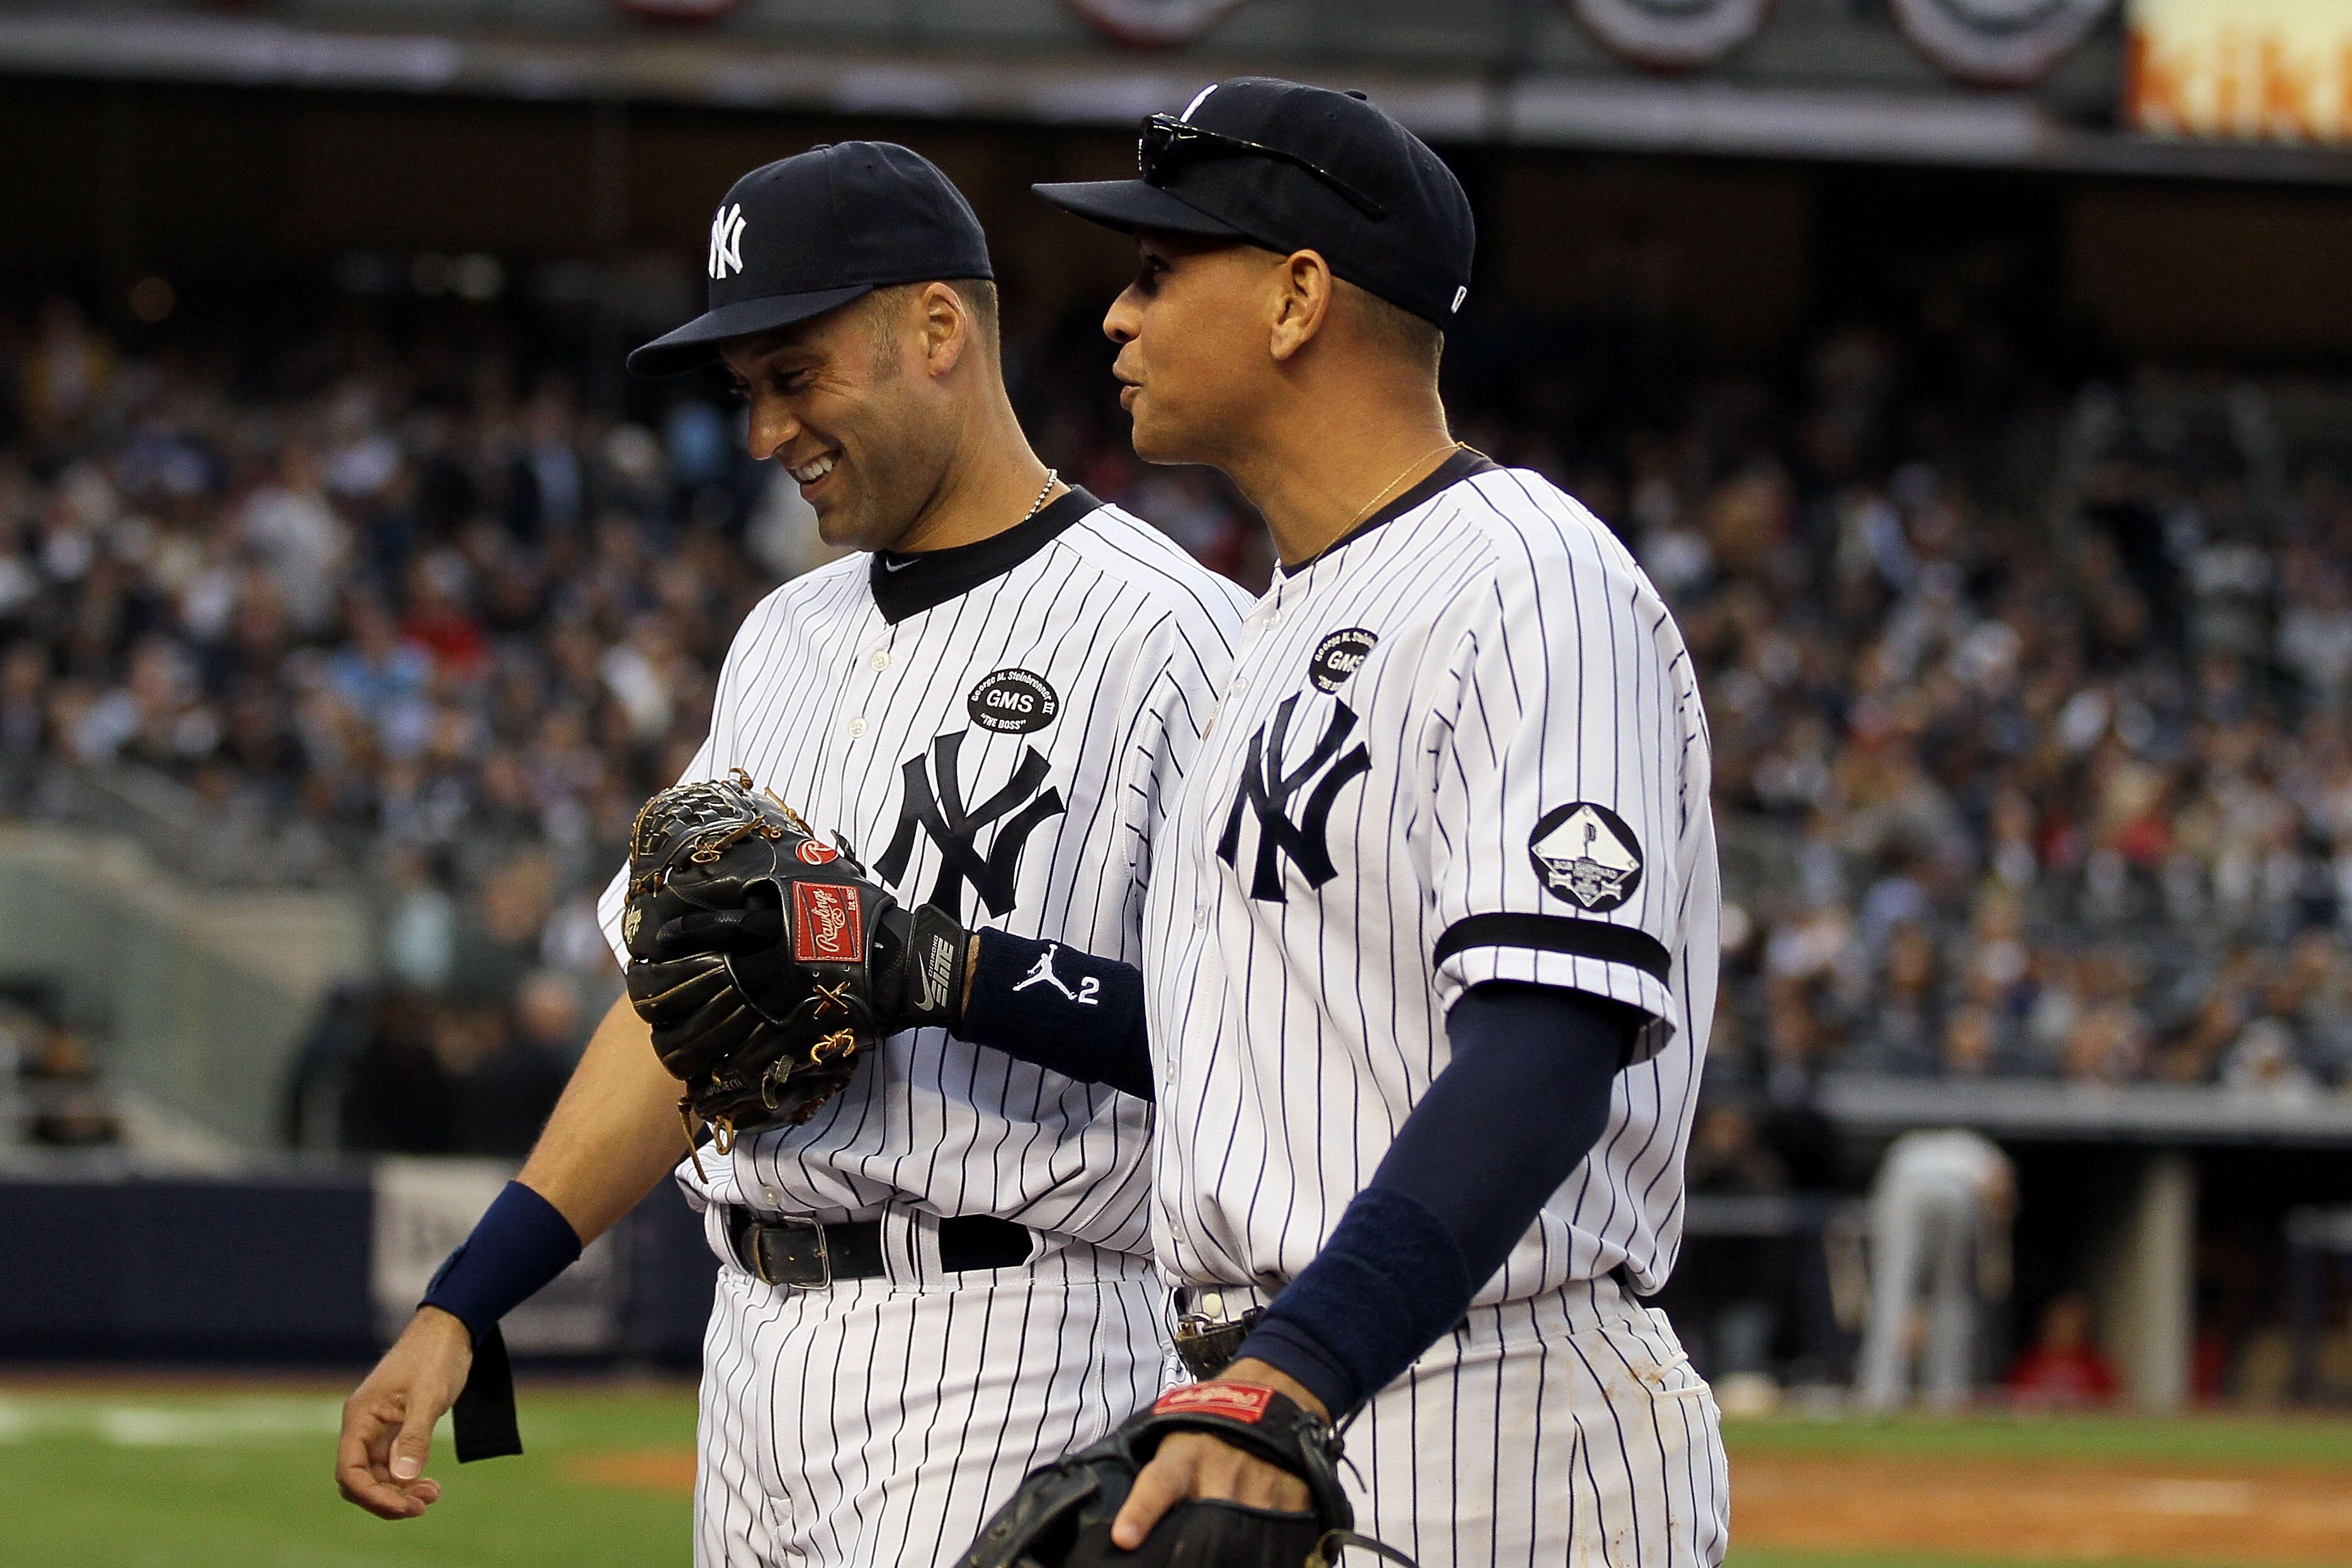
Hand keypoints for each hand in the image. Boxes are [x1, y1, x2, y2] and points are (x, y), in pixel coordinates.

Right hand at [335, 1306, 470, 1518]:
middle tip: (423, 1506)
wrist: (450, 1329)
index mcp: (360, 1417)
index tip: (403, 1506)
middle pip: (361, 1478)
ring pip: (378, 1475)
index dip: (371, 1495)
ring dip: (400, 1491)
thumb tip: (403, 1477)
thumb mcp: (429, 1395)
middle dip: (387, 1498)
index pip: (350, 1470)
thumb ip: (415, 1436)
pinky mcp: (397, 1428)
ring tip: (432, 1495)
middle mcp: (364, 1426)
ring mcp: (379, 1428)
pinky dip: (407, 1478)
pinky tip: (429, 1484)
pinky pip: (392, 1464)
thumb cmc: (435, 1355)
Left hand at [1111, 1359, 1323, 1549]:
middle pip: (1207, 1523)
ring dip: (1234, 1547)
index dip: (1140, 1513)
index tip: (1124, 1538)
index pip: (1157, 1485)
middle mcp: (1221, 1469)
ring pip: (1244, 1533)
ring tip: (1228, 1547)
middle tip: (1192, 1552)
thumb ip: (1162, 1480)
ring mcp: (1260, 1481)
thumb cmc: (1209, 1427)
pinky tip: (1260, 1543)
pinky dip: (1268, 1544)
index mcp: (1184, 1457)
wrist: (1268, 1394)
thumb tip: (1130, 1532)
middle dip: (1198, 1543)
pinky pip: (1280, 1533)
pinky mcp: (1294, 1492)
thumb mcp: (1177, 1441)